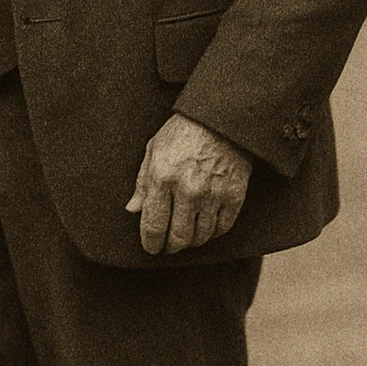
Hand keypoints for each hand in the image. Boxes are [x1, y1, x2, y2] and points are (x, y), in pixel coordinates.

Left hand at [126, 112, 252, 254]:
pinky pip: (222, 228)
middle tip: (169, 245)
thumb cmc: (184, 131)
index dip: (150, 243)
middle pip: (178, 238)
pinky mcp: (234, 196)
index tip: (151, 247)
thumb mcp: (154, 149)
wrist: (221, 118)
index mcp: (162, 177)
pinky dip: (212, 232)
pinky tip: (206, 226)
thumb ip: (142, 182)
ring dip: (192, 241)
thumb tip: (132, 209)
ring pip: (200, 237)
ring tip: (187, 236)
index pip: (153, 226)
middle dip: (171, 247)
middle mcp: (187, 190)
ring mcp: (212, 195)